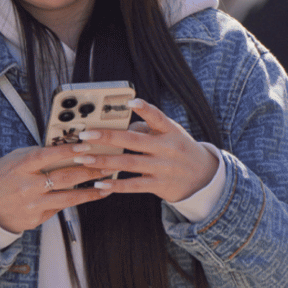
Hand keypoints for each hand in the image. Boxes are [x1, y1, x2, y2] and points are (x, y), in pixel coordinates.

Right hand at [0, 144, 113, 233]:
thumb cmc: (0, 177)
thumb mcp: (14, 159)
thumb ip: (37, 154)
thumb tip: (64, 148)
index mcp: (21, 166)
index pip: (49, 156)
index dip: (69, 151)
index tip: (87, 147)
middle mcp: (28, 186)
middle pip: (65, 177)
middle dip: (90, 171)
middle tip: (107, 166)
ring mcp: (33, 205)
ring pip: (69, 197)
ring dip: (91, 191)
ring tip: (106, 185)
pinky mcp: (36, 219)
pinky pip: (59, 208)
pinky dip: (74, 201)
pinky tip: (87, 196)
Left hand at [62, 98, 219, 202]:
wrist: (203, 178)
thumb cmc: (180, 149)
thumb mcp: (172, 134)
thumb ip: (148, 129)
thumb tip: (122, 128)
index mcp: (170, 131)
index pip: (157, 117)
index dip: (145, 109)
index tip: (130, 102)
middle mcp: (167, 149)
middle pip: (134, 141)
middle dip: (107, 137)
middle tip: (86, 135)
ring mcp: (163, 168)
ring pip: (129, 164)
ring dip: (104, 161)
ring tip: (84, 158)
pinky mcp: (158, 185)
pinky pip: (133, 185)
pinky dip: (115, 185)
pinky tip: (99, 182)